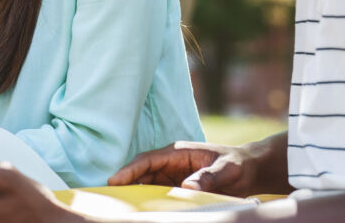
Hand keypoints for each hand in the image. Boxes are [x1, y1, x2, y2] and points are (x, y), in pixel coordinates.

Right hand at [108, 134, 289, 195]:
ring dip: (134, 190)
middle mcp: (170, 161)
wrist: (250, 169)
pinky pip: (157, 190)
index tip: (114, 180)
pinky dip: (147, 197)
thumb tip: (187, 187)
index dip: (129, 170)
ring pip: (146, 181)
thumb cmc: (237, 165)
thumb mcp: (226, 170)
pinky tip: (141, 208)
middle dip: (125, 181)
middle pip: (141, 171)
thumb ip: (208, 177)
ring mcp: (172, 173)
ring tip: (120, 204)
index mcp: (177, 152)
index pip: (147, 160)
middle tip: (109, 196)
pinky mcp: (177, 184)